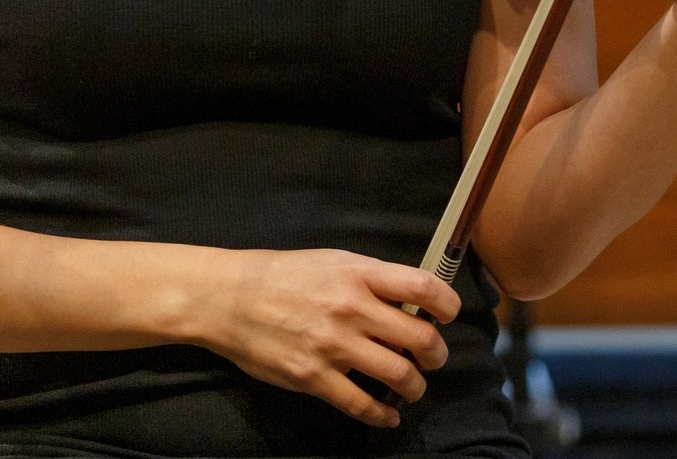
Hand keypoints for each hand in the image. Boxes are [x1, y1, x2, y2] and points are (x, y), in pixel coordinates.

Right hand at [192, 249, 456, 427]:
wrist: (228, 298)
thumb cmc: (281, 275)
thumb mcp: (331, 261)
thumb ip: (370, 280)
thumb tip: (409, 302)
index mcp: (357, 274)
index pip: (423, 287)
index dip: (448, 304)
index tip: (449, 315)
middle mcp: (351, 308)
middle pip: (421, 338)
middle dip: (436, 354)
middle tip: (432, 358)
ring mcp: (333, 346)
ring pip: (400, 375)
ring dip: (415, 386)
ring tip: (412, 386)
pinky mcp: (314, 377)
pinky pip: (362, 405)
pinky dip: (383, 415)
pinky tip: (388, 415)